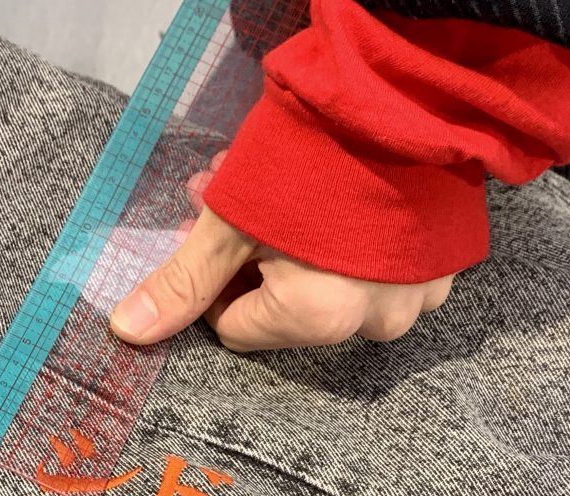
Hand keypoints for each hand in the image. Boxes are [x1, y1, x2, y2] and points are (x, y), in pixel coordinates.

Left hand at [110, 153, 453, 351]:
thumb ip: (183, 283)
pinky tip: (345, 201)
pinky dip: (357, 248)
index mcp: (318, 318)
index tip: (211, 237)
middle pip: (285, 310)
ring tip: (289, 192)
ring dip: (301, 251)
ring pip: (333, 290)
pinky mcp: (441, 265)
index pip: (236, 328)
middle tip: (240, 202)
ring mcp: (416, 295)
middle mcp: (372, 322)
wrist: (410, 88)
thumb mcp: (232, 218)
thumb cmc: (314, 153)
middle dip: (252, 261)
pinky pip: (383, 274)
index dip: (214, 284)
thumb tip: (129, 332)